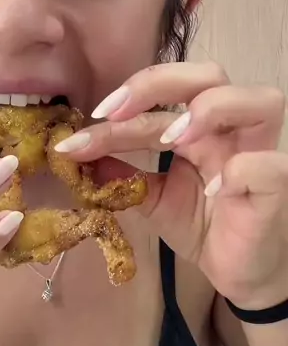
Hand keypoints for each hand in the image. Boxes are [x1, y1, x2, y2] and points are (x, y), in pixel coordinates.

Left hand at [56, 62, 287, 308]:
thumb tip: (78, 161)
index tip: (76, 136)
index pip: (160, 100)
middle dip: (157, 83)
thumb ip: (123, 177)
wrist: (238, 271)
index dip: (119, 107)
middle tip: (113, 112)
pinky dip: (239, 170)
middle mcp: (232, 129)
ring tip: (169, 140)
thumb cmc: (203, 226)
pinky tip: (212, 190)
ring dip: (208, 110)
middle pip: (211, 74)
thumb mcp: (153, 200)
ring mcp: (260, 152)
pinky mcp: (276, 186)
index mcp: (200, 126)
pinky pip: (265, 164)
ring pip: (258, 100)